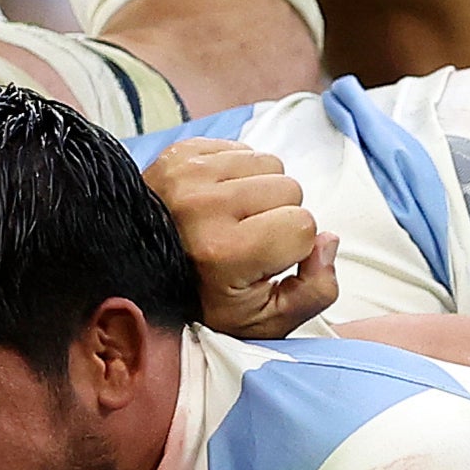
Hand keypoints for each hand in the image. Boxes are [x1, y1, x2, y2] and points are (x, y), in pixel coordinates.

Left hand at [146, 137, 332, 335]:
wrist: (140, 272)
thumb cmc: (205, 299)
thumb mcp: (264, 321)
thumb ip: (315, 291)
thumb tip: (329, 240)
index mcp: (224, 252)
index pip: (303, 225)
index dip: (293, 247)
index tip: (264, 261)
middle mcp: (203, 207)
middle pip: (290, 188)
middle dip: (279, 215)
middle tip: (248, 238)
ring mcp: (187, 174)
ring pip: (270, 163)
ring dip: (262, 190)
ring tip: (234, 218)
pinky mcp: (180, 152)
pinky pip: (242, 148)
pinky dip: (239, 173)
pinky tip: (219, 201)